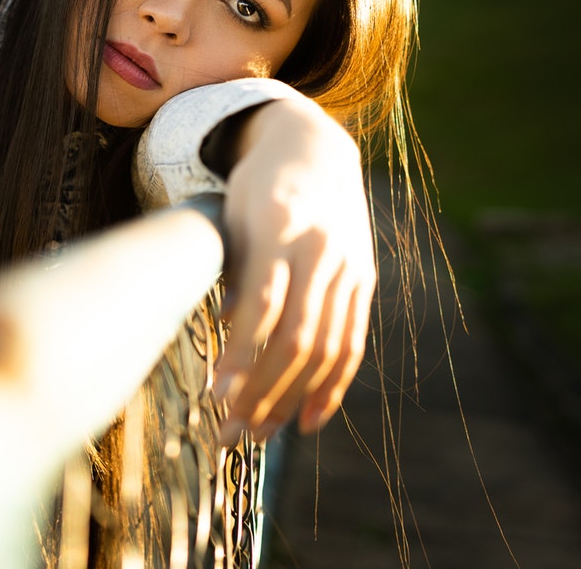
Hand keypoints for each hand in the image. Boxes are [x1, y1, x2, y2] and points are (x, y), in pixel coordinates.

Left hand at [213, 98, 375, 443]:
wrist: (317, 146)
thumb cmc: (259, 184)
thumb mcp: (233, 213)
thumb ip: (232, 268)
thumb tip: (228, 329)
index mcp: (282, 225)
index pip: (265, 301)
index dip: (242, 352)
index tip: (215, 393)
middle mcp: (322, 248)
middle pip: (297, 334)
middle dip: (263, 390)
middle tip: (229, 432)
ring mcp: (349, 266)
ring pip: (326, 346)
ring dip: (292, 398)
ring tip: (260, 435)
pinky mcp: (365, 279)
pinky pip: (352, 341)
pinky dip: (333, 386)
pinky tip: (309, 420)